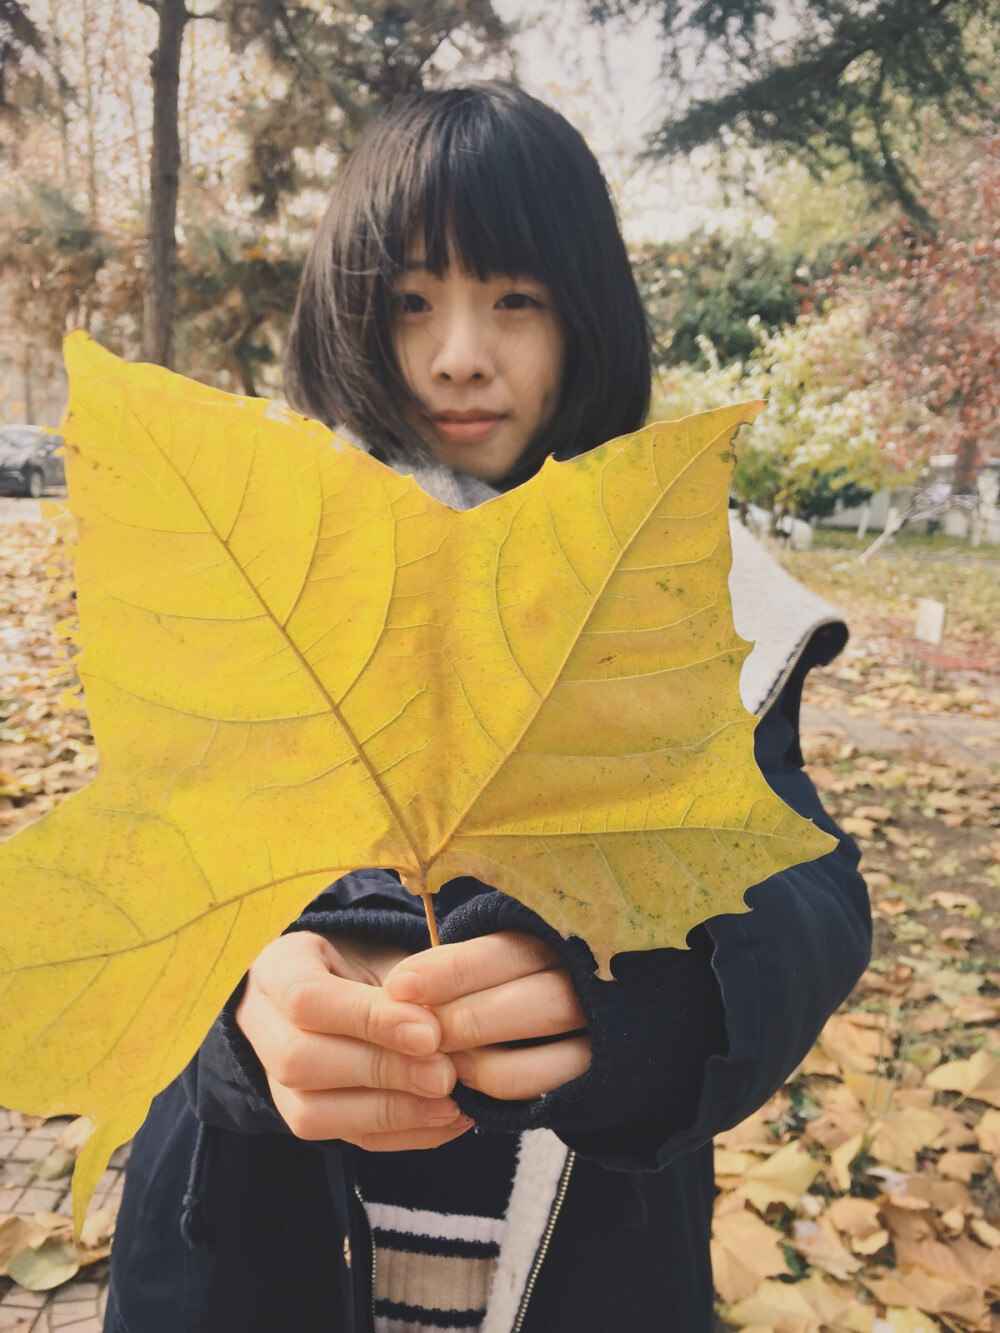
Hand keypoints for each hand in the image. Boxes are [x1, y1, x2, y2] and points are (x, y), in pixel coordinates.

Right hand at [236, 931, 471, 1150]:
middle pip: (299, 1060)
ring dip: (389, 1112)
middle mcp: (261, 1024)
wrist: (351, 986)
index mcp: (278, 968)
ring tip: (449, 1104)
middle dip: (380, 1071)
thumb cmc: (372, 964)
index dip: (367, 1019)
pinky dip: (400, 1135)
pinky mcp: (303, 1117)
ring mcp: (272, 1078)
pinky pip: (343, 1139)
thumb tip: (440, 1026)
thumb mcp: (386, 953)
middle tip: (445, 1074)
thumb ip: (408, 985)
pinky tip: (445, 1121)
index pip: (306, 999)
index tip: (428, 1033)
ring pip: (310, 1113)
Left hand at [385, 933, 590, 1100]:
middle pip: (524, 1003)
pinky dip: (495, 1085)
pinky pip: (539, 1087)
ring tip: (437, 1059)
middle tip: (416, 1033)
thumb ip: (469, 964)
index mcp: (563, 937)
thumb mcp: (511, 951)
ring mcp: (599, 1031)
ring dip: (475, 1059)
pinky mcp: (596, 1074)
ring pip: (532, 1052)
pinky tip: (466, 1078)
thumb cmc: (537, 973)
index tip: (400, 986)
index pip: (503, 953)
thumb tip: (402, 986)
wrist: (618, 1019)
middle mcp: (589, 981)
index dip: (449, 970)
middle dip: (460, 1020)